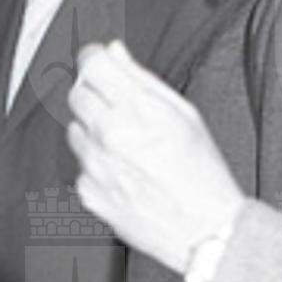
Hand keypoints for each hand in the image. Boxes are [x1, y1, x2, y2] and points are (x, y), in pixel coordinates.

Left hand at [67, 41, 246, 271]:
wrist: (206, 230)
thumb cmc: (202, 174)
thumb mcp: (184, 114)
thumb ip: (142, 79)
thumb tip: (114, 51)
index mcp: (138, 110)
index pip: (92, 64)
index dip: (94, 58)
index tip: (98, 62)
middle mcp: (111, 134)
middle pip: (77, 94)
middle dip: (94, 95)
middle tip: (119, 109)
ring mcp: (96, 164)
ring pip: (75, 130)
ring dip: (93, 131)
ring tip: (127, 147)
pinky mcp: (88, 190)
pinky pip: (80, 165)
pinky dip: (96, 165)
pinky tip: (124, 173)